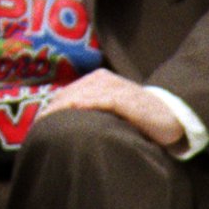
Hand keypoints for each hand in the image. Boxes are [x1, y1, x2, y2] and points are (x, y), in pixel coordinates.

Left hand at [35, 67, 187, 149]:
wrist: (171, 115)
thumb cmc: (137, 116)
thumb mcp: (110, 109)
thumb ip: (90, 110)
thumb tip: (63, 126)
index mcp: (96, 80)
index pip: (66, 94)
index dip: (50, 108)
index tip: (37, 125)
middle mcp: (103, 80)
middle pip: (70, 94)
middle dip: (53, 110)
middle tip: (39, 128)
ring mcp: (116, 88)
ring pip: (83, 94)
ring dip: (65, 107)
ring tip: (50, 121)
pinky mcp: (128, 99)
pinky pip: (105, 99)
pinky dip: (90, 103)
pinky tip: (76, 108)